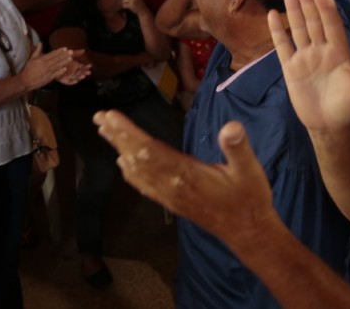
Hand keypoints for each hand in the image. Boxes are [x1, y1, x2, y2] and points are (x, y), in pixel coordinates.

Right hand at [19, 44, 89, 89]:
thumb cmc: (28, 69)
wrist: (25, 81)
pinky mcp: (48, 78)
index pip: (52, 54)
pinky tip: (65, 68)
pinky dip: (60, 71)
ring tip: (70, 58)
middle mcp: (45, 65)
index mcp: (41, 60)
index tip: (65, 48)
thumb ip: (37, 51)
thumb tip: (40, 43)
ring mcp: (47, 72)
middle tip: (71, 52)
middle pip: (56, 59)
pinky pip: (55, 74)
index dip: (59, 51)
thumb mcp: (32, 59)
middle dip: (64, 55)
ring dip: (64, 62)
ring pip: (57, 66)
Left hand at [94, 110, 280, 250]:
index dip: (128, 133)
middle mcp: (171, 185)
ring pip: (137, 171)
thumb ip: (238, 148)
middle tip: (99, 117)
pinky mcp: (171, 201)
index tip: (111, 116)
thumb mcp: (249, 170)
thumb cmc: (249, 199)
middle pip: (137, 158)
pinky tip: (123, 163)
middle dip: (117, 136)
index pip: (149, 150)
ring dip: (120, 149)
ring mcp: (169, 195)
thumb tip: (231, 126)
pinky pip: (143, 185)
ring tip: (105, 131)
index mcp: (186, 174)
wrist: (247, 232)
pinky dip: (130, 171)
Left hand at [121, 0, 149, 16]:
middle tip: (125, 1)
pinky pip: (124, 5)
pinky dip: (124, 6)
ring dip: (124, 2)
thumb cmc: (139, 3)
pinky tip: (126, 7)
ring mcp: (132, 1)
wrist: (143, 10)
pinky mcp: (131, 5)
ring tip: (126, 4)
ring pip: (123, 0)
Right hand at [267, 0, 349, 135]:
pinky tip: (273, 14)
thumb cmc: (349, 107)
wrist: (329, 125)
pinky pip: (283, 46)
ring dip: (293, 10)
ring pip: (298, 29)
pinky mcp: (291, 68)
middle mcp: (321, 49)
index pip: (332, 25)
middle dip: (308, 2)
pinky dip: (278, 32)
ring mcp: (305, 57)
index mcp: (339, 51)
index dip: (326, 8)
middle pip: (314, 21)